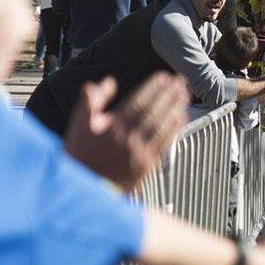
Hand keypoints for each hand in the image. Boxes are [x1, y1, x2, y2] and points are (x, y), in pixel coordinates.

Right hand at [65, 72, 189, 188]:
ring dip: (176, 108)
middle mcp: (128, 139)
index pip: (138, 102)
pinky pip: (165, 143)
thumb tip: (109, 81)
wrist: (85, 187)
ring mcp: (140, 154)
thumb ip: (92, 100)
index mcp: (113, 127)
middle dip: (168, 95)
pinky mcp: (147, 166)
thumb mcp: (80, 124)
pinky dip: (175, 129)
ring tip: (184, 94)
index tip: (164, 77)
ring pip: (163, 126)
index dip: (153, 88)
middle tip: (181, 81)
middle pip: (154, 112)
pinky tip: (182, 117)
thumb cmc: (81, 154)